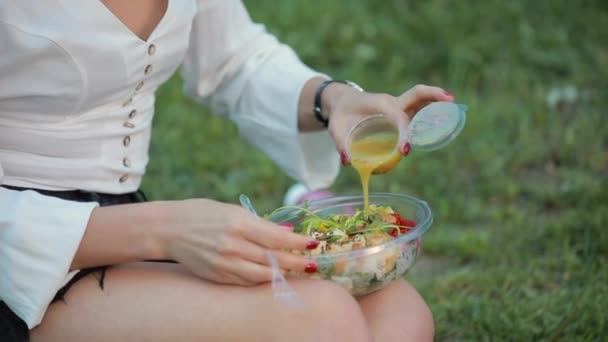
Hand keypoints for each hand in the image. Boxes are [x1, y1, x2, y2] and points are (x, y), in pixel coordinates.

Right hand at [161, 199, 318, 285]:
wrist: (169, 230)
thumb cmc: (202, 213)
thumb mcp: (232, 210)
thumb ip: (259, 224)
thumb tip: (286, 233)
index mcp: (238, 223)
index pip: (276, 236)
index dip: (297, 242)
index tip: (312, 244)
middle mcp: (233, 245)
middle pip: (272, 258)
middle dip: (296, 262)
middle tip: (313, 264)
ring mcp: (225, 263)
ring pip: (262, 274)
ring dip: (283, 273)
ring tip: (299, 272)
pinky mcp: (218, 276)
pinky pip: (247, 281)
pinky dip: (263, 280)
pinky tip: (275, 276)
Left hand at [324, 84, 454, 164]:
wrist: (341, 102)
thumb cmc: (341, 116)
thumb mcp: (336, 128)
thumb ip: (341, 144)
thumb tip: (349, 161)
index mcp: (379, 103)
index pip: (398, 117)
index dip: (404, 133)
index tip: (405, 150)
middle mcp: (392, 101)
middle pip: (416, 95)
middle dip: (433, 95)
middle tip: (450, 100)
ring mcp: (398, 105)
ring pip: (421, 98)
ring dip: (437, 100)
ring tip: (456, 106)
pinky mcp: (401, 110)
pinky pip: (419, 107)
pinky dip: (432, 109)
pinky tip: (443, 120)